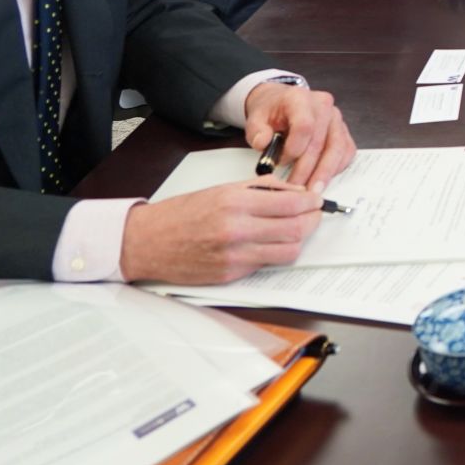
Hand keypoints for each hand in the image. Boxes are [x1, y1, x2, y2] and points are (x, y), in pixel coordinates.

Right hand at [118, 181, 322, 284]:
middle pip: (296, 230)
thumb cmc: (183, 213)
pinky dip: (274, 253)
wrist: (148, 241)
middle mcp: (237, 230)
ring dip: (298, 241)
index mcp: (235, 203)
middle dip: (312, 222)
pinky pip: (266, 265)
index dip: (312, 204)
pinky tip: (269, 243)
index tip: (317, 201)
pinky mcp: (230, 275)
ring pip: (287, 252)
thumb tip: (295, 194)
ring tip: (295, 230)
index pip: (291, 205)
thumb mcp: (223, 189)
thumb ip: (262, 190)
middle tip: (314, 215)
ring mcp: (234, 256)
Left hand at [244, 81, 354, 190]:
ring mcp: (336, 118)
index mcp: (300, 99)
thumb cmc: (271, 111)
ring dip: (325, 173)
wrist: (282, 102)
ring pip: (338, 149)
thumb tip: (262, 144)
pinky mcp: (343, 130)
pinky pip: (347, 151)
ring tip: (312, 191)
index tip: (281, 163)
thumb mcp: (256, 118)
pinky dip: (337, 168)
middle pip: (322, 142)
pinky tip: (323, 179)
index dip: (294, 149)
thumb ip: (257, 131)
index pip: (304, 126)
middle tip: (297, 189)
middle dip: (308, 170)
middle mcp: (323, 106)